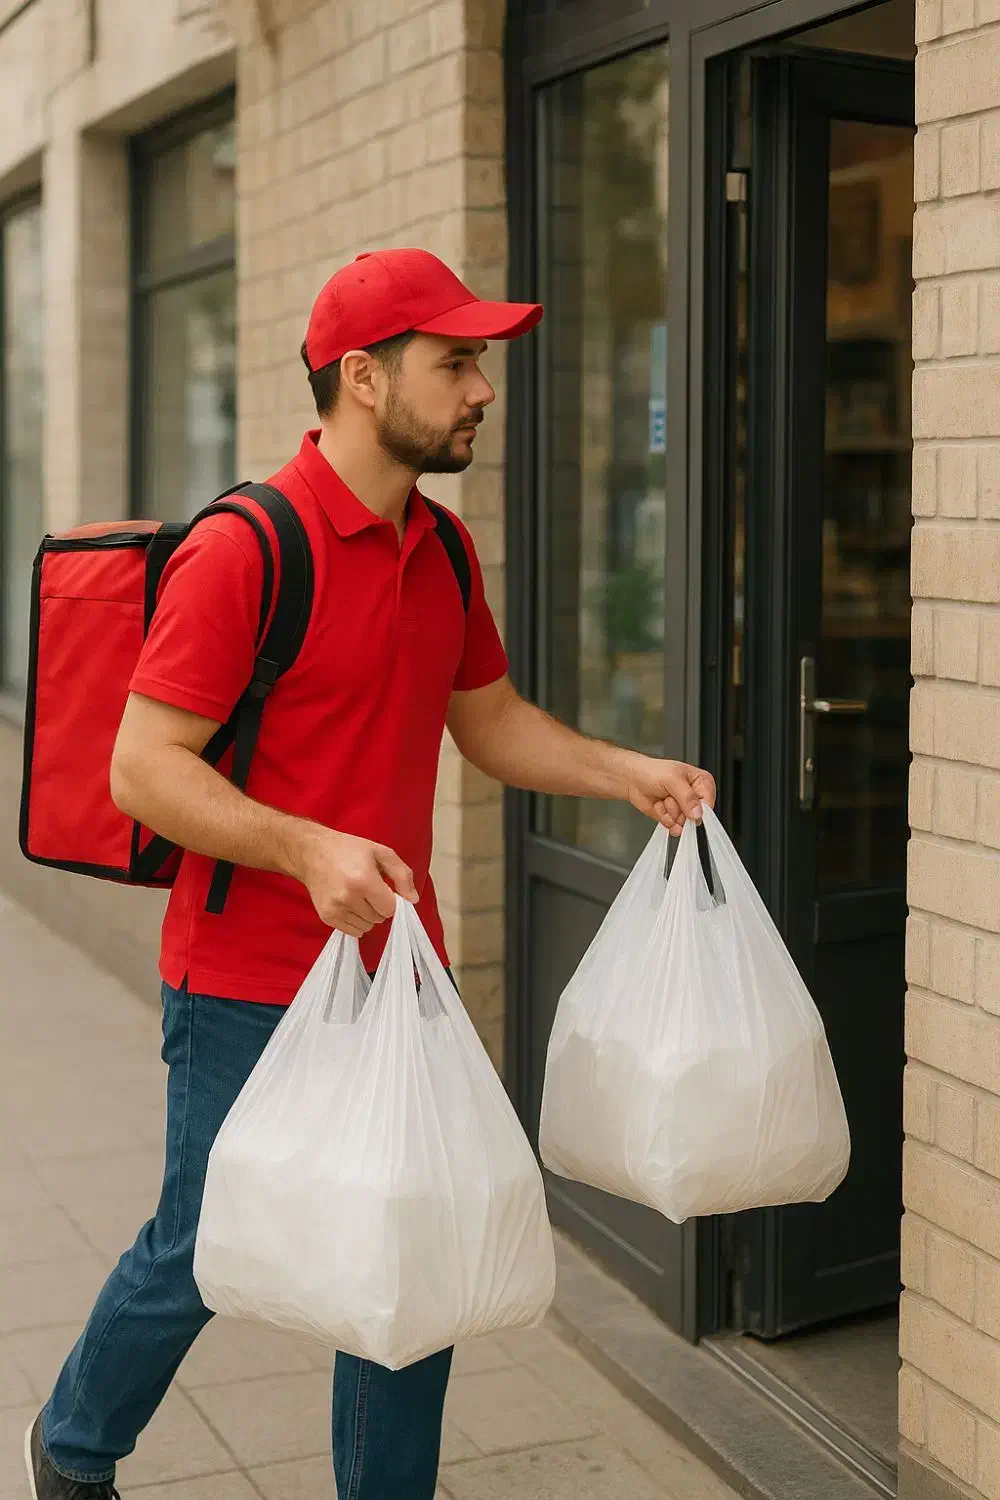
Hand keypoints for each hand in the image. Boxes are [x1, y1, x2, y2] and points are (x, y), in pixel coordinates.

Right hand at [291, 826, 418, 937]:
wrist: (311, 852)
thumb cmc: (349, 849)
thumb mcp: (381, 853)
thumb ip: (402, 875)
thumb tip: (413, 900)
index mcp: (364, 880)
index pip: (390, 908)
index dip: (391, 900)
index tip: (385, 889)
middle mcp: (348, 898)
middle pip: (379, 918)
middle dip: (379, 906)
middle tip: (369, 889)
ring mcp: (335, 909)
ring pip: (367, 927)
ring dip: (368, 915)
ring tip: (358, 896)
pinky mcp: (326, 917)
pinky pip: (353, 931)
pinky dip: (356, 921)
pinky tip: (349, 904)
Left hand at [625, 756, 716, 836]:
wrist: (633, 779)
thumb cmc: (651, 772)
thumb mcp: (672, 779)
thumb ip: (687, 797)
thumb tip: (697, 813)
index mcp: (701, 781)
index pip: (709, 801)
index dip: (699, 809)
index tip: (689, 810)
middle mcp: (694, 795)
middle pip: (696, 815)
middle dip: (680, 810)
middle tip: (670, 797)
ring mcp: (683, 807)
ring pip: (683, 822)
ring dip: (670, 813)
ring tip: (663, 799)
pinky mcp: (673, 816)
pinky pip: (673, 826)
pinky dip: (664, 818)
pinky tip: (659, 807)